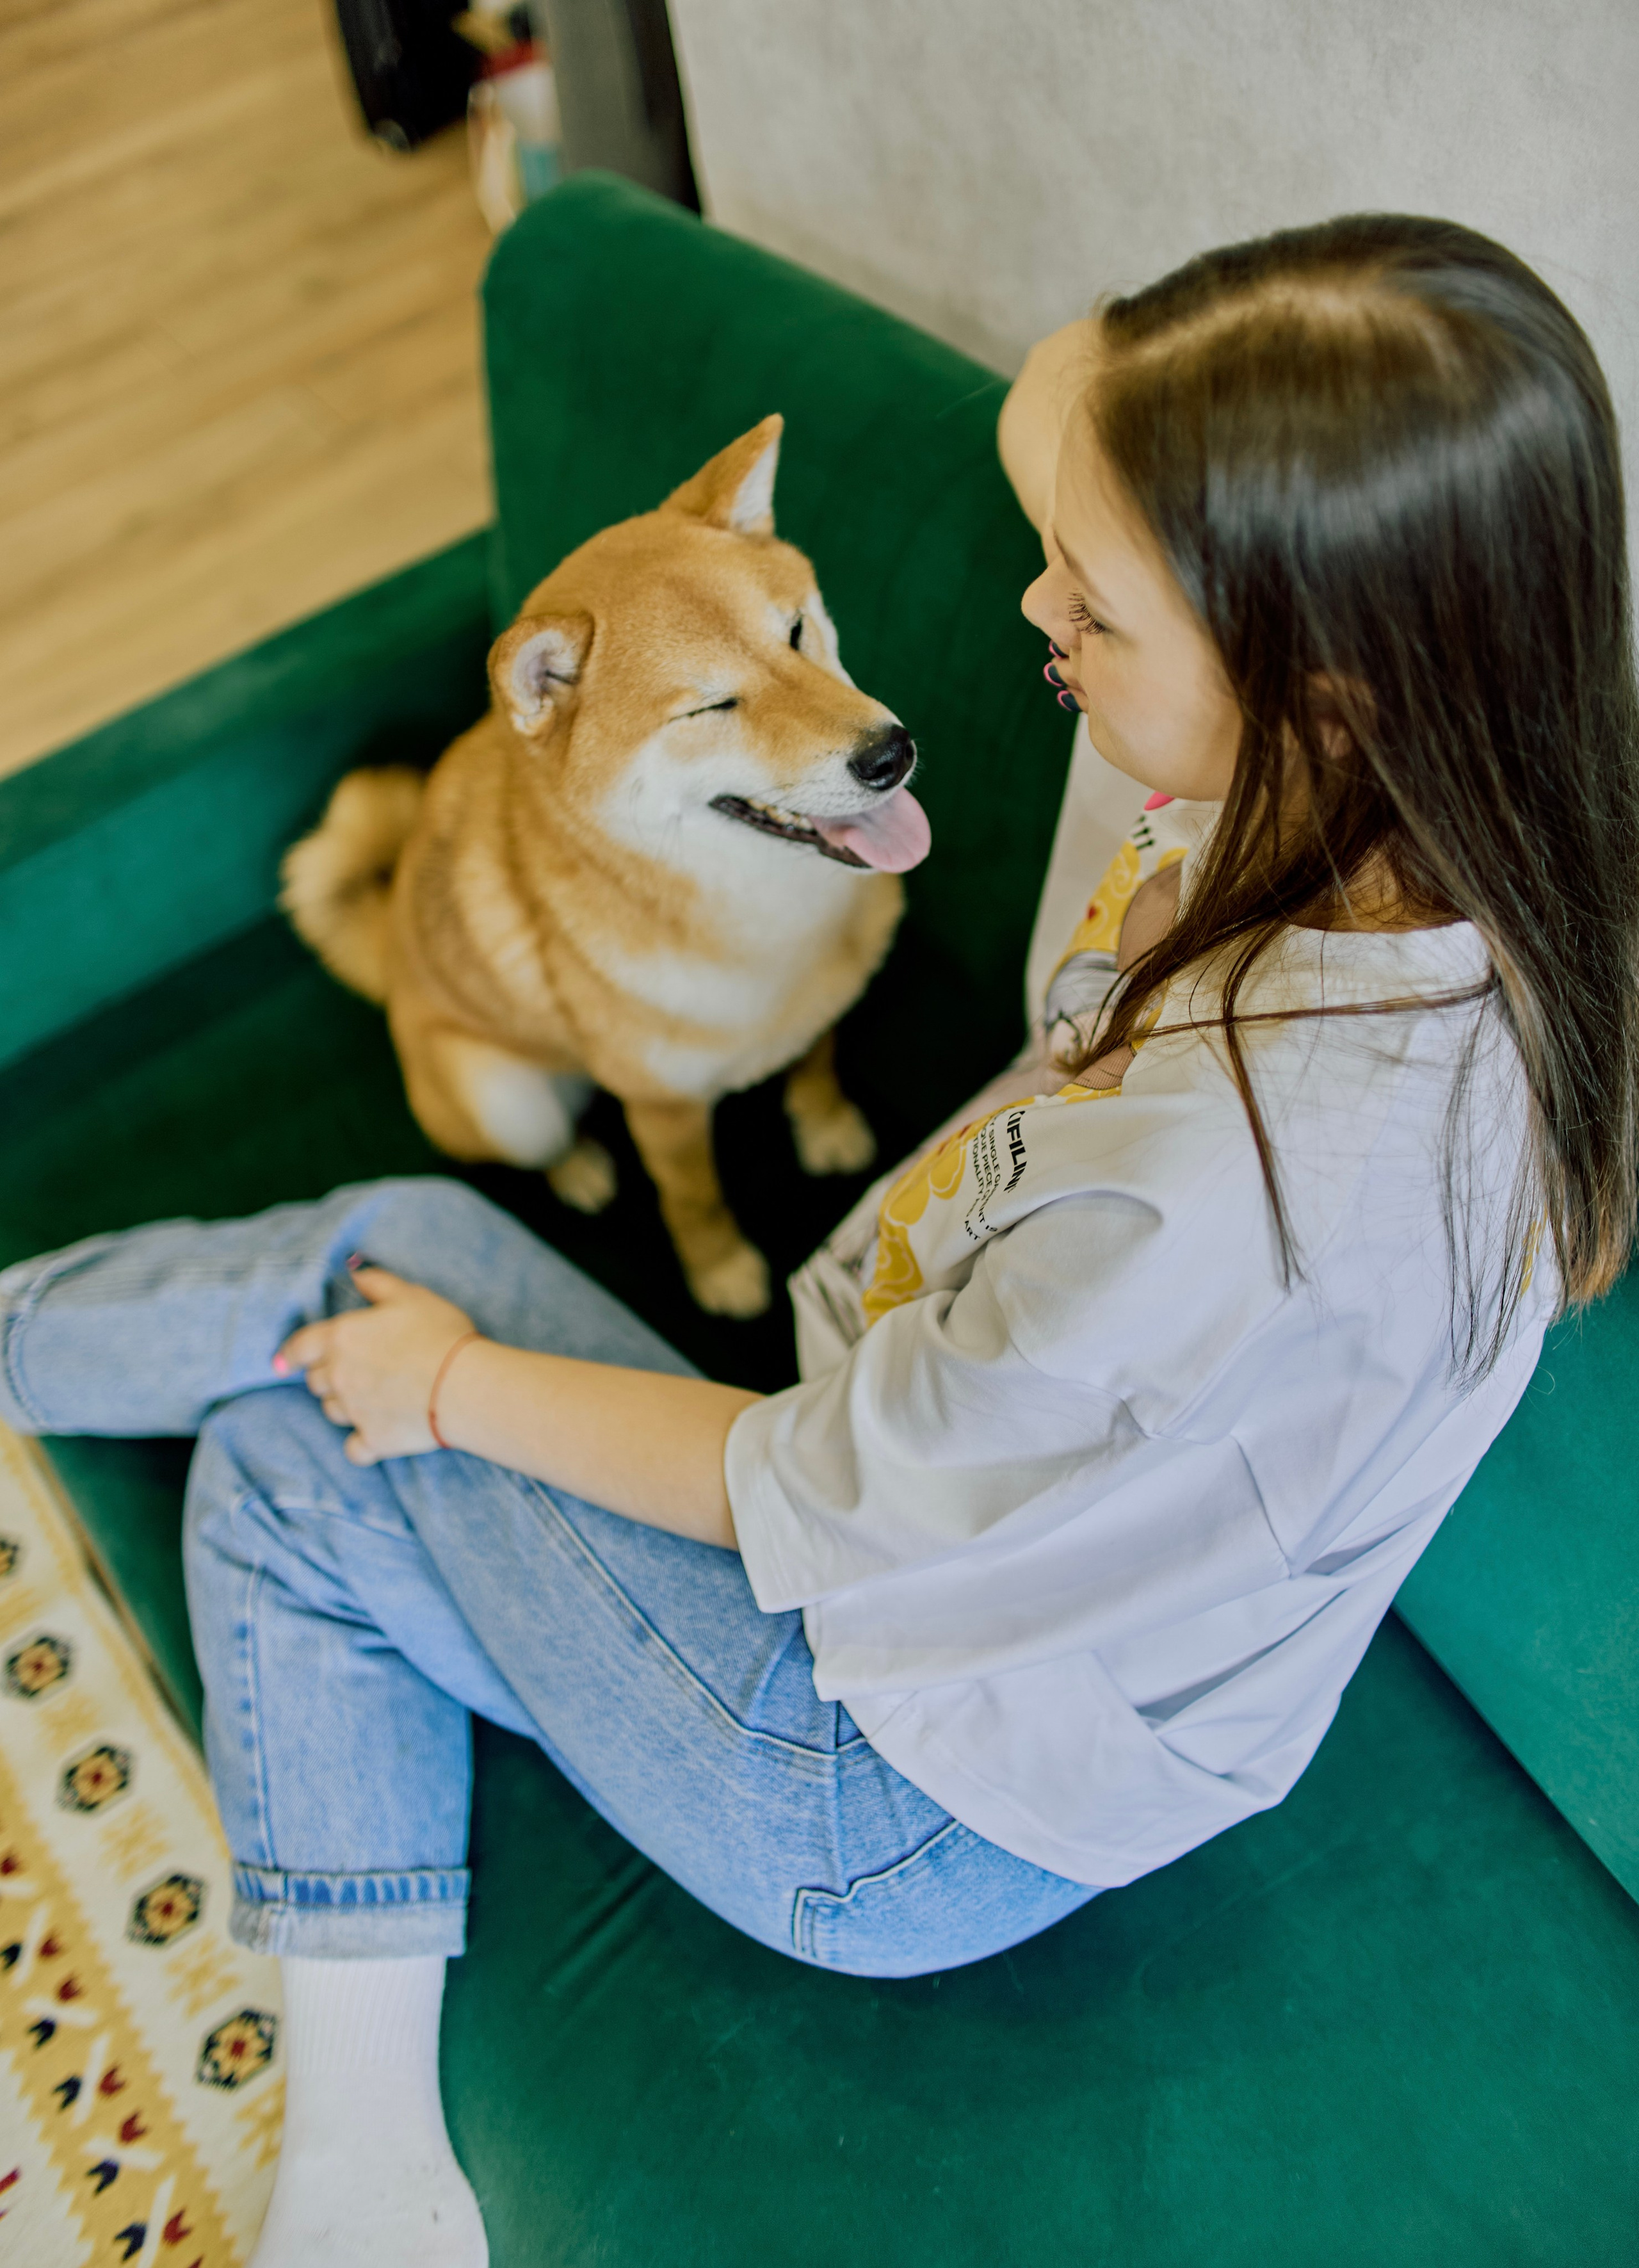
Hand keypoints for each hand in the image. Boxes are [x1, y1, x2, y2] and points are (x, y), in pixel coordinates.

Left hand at [275, 1267, 477, 1464]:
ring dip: (344, 1405)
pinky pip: (354, 1448)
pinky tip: (373, 1436)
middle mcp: (340, 1376)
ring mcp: (354, 1411)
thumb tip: (354, 1272)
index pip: (300, 1347)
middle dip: (327, 1375)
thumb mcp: (410, 1295)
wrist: (463, 1385)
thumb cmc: (439, 1333)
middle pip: (316, 1381)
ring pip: (332, 1412)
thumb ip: (377, 1283)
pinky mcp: (374, 1439)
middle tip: (352, 1371)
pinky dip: (360, 1443)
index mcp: (342, 1338)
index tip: (282, 1362)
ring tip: (370, 1398)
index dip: (290, 1354)